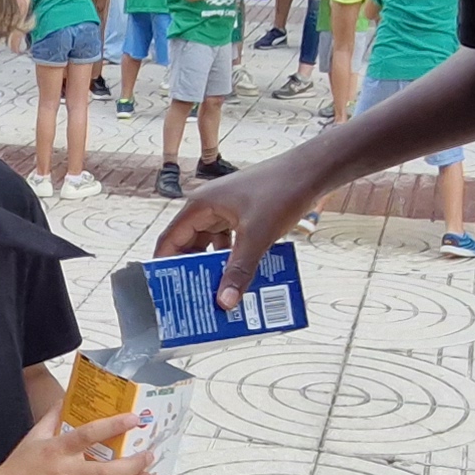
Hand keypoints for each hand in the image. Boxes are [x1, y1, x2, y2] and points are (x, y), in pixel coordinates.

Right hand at [0, 406, 155, 474]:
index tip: (136, 419)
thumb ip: (52, 416)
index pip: (89, 433)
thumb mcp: (34, 436)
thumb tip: (67, 396)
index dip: (115, 425)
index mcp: (57, 450)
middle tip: (149, 457)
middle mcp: (64, 474)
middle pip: (107, 472)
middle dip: (135, 465)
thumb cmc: (18, 467)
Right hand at [155, 154, 317, 303]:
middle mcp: (208, 207)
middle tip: (191, 300)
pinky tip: (238, 278)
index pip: (169, 239)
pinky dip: (230, 259)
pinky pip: (228, 241)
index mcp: (200, 205)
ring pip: (210, 245)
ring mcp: (225, 210)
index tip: (164, 291)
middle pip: (188, 244)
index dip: (163, 265)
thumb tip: (224, 303)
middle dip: (190, 271)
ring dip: (212, 267)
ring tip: (214, 294)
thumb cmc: (280, 193)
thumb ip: (239, 270)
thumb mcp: (257, 235)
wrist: (310, 171)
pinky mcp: (242, 214)